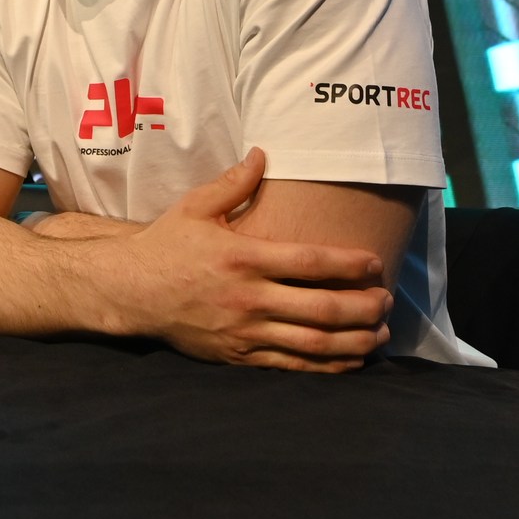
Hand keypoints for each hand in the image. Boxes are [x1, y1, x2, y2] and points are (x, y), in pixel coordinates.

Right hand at [111, 148, 391, 372]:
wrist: (131, 292)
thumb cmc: (166, 245)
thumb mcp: (195, 207)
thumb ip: (234, 182)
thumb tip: (263, 153)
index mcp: (243, 257)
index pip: (310, 261)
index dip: (349, 265)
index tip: (376, 264)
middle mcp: (249, 297)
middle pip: (322, 307)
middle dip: (363, 306)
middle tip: (387, 299)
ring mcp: (245, 331)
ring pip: (313, 342)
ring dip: (355, 340)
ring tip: (380, 332)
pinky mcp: (240, 354)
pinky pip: (292, 365)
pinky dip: (327, 366)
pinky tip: (351, 359)